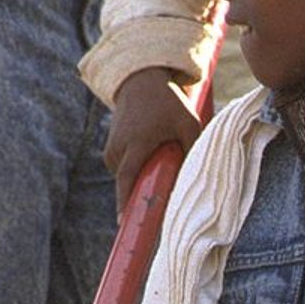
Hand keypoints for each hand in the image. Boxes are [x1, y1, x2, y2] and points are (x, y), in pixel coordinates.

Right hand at [106, 69, 202, 210]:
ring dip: (142, 178)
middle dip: (141, 195)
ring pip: (127, 176)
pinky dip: (137, 169)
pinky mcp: (110, 148)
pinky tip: (150, 159)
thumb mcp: (188, 123)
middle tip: (156, 209)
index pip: (127, 178)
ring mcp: (111, 147)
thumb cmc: (169, 102)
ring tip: (159, 166)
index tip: (124, 223)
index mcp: (137, 142)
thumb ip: (192, 149)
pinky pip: (124, 169)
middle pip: (129, 183)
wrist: (141, 80)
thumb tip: (194, 178)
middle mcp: (119, 147)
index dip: (125, 202)